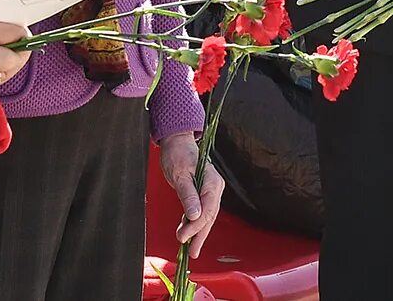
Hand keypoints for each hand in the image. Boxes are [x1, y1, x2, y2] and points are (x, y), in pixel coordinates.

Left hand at [159, 131, 225, 249]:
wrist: (177, 141)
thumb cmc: (178, 154)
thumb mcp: (180, 175)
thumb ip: (188, 195)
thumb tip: (195, 216)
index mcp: (213, 183)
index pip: (207, 211)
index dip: (196, 227)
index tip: (183, 238)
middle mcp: (215, 188)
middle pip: (209, 216)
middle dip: (200, 234)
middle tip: (191, 252)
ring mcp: (210, 190)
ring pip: (206, 215)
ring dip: (198, 232)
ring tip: (191, 249)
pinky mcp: (203, 192)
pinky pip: (201, 210)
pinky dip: (194, 222)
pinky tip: (187, 231)